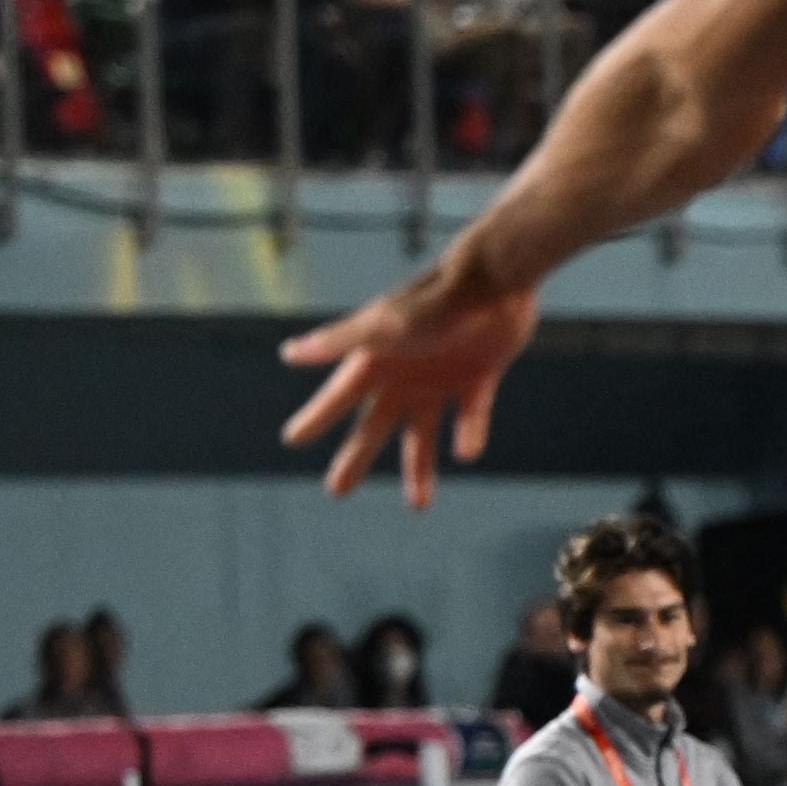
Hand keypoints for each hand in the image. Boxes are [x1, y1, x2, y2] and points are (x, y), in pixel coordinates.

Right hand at [281, 260, 538, 504]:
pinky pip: (473, 414)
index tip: (293, 439)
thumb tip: (290, 354)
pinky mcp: (479, 376)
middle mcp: (404, 374)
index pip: (337, 398)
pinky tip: (466, 453)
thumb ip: (341, 342)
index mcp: (376, 361)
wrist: (496, 281)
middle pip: (374, 425)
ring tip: (418, 504)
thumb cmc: (434, 301)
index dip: (316, 418)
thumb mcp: (385, 326)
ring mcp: (441, 377)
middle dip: (356, 457)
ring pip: (424, 432)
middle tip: (336, 491)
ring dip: (419, 466)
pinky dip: (470, 433)